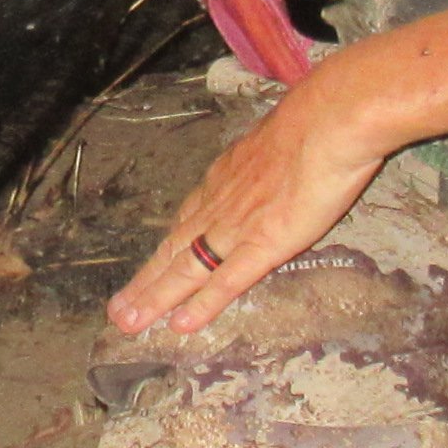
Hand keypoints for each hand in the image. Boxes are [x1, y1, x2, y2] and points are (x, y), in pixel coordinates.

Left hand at [107, 83, 387, 335]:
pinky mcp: (261, 245)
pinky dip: (201, 305)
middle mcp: (220, 204)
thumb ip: (268, 159)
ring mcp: (237, 227)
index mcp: (225, 178)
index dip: (167, 248)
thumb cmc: (314, 123)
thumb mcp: (277, 138)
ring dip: (155, 298)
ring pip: (186, 269)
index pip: (187, 220)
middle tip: (120, 310)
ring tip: (129, 323)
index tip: (150, 268)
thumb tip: (273, 160)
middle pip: (174, 248)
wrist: (328, 122)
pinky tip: (180, 325)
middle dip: (146, 281)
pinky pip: (225, 281)